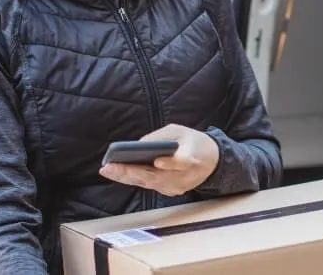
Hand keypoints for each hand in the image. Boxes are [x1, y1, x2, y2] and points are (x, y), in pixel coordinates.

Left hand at [99, 124, 219, 196]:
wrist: (214, 162)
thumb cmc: (194, 142)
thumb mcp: (181, 131)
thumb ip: (162, 136)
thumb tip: (139, 145)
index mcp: (192, 159)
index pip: (182, 162)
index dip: (171, 163)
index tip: (158, 161)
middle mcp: (184, 177)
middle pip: (156, 177)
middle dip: (131, 172)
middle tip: (109, 167)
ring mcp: (177, 187)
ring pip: (149, 183)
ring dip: (127, 177)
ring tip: (108, 169)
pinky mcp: (172, 192)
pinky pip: (150, 185)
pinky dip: (135, 179)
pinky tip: (119, 173)